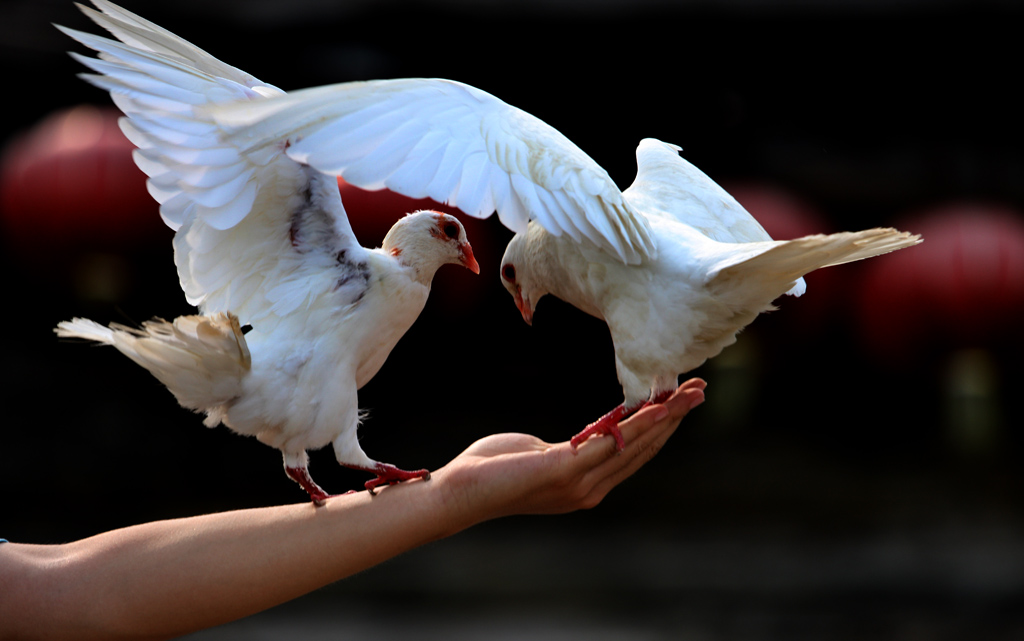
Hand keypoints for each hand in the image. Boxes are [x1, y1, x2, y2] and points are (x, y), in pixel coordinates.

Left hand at [434, 378, 705, 525]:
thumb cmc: (493, 468)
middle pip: (645, 448)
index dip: (662, 427)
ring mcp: (581, 482)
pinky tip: (654, 407)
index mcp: (588, 484)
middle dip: (673, 417)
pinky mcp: (566, 471)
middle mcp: (591, 488)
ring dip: (664, 416)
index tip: (682, 401)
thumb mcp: (541, 453)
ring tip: (687, 393)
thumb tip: (586, 438)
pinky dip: (638, 424)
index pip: (635, 453)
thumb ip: (571, 449)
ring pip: (635, 444)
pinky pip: (611, 444)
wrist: (461, 490)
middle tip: (700, 390)